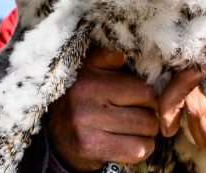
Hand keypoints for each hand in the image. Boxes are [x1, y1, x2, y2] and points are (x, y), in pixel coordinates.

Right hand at [47, 46, 158, 170]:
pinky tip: (130, 144)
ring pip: (145, 131)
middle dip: (150, 116)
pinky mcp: (89, 148)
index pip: (143, 89)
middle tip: (141, 117)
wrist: (56, 137)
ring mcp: (86, 127)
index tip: (143, 101)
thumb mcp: (89, 71)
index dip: (150, 97)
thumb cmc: (83, 100)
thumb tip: (123, 55)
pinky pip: (136, 151)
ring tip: (135, 130)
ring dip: (147, 134)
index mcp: (89, 78)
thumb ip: (107, 58)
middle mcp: (85, 101)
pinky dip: (141, 149)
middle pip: (147, 111)